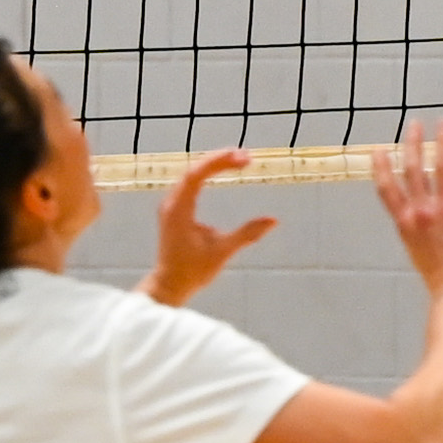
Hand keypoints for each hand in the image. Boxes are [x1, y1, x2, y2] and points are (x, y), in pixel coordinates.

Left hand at [154, 151, 281, 306]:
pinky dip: (206, 174)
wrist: (169, 286)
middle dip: (219, 159)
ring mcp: (171, 206)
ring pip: (190, 175)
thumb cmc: (192, 272)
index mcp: (179, 210)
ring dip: (213, 165)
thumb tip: (273, 220)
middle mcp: (171, 203)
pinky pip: (189, 184)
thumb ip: (247, 234)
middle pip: (194, 170)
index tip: (243, 159)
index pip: (197, 175)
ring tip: (236, 159)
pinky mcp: (174, 211)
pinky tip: (219, 171)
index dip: (219, 162)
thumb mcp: (222, 252)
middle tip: (246, 156)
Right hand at [371, 124, 442, 293]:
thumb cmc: (436, 270)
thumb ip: (412, 222)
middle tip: (415, 124)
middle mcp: (422, 211)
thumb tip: (412, 206)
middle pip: (414, 169)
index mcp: (405, 220)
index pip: (387, 188)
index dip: (382, 167)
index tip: (379, 149)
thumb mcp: (414, 244)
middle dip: (414, 144)